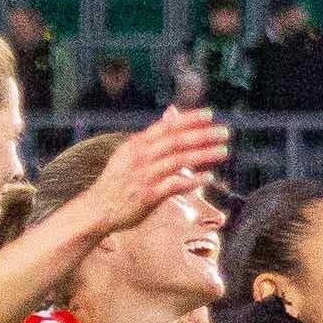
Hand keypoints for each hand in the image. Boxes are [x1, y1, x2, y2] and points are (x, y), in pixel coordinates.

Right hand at [60, 106, 225, 240]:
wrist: (97, 209)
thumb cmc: (119, 181)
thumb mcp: (131, 153)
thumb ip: (154, 135)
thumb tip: (172, 113)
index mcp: (136, 145)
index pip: (166, 127)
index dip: (188, 120)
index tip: (210, 114)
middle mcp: (139, 157)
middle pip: (175, 141)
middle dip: (202, 135)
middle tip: (225, 132)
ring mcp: (143, 176)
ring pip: (177, 161)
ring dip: (202, 155)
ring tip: (224, 151)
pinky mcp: (147, 196)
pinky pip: (173, 185)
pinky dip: (192, 180)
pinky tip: (209, 177)